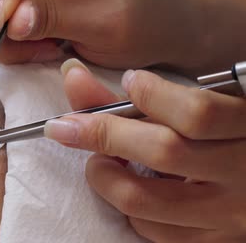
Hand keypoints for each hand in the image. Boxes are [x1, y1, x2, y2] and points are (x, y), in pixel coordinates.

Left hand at [46, 58, 245, 241]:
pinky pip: (150, 229)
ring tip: (101, 159)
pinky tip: (129, 184)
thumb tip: (73, 77)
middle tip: (74, 126)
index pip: (196, 113)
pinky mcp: (211, 242)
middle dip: (104, 134)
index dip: (151, 94)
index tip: (130, 81)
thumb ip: (140, 97)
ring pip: (143, 199)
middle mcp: (243, 174)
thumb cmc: (222, 136)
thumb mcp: (199, 109)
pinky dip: (126, 205)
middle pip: (162, 152)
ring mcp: (228, 215)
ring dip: (104, 175)